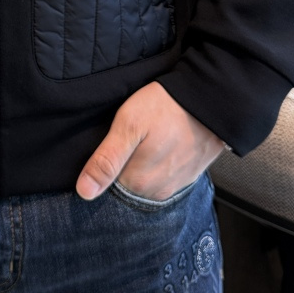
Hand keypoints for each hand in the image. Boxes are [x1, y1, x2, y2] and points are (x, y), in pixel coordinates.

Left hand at [75, 80, 227, 199]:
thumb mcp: (128, 125)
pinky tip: (155, 148)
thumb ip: (106, 160)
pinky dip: (154, 166)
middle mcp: (156, 193)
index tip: (106, 148)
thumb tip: (84, 192)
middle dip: (119, 169)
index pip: (106, 188)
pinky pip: (161, 178)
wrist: (210, 100)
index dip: (101, 168)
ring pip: (143, 183)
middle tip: (124, 141)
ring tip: (140, 142)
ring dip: (137, 167)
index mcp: (138, 183)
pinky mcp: (186, 176)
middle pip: (125, 187)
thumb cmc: (165, 107)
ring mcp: (174, 186)